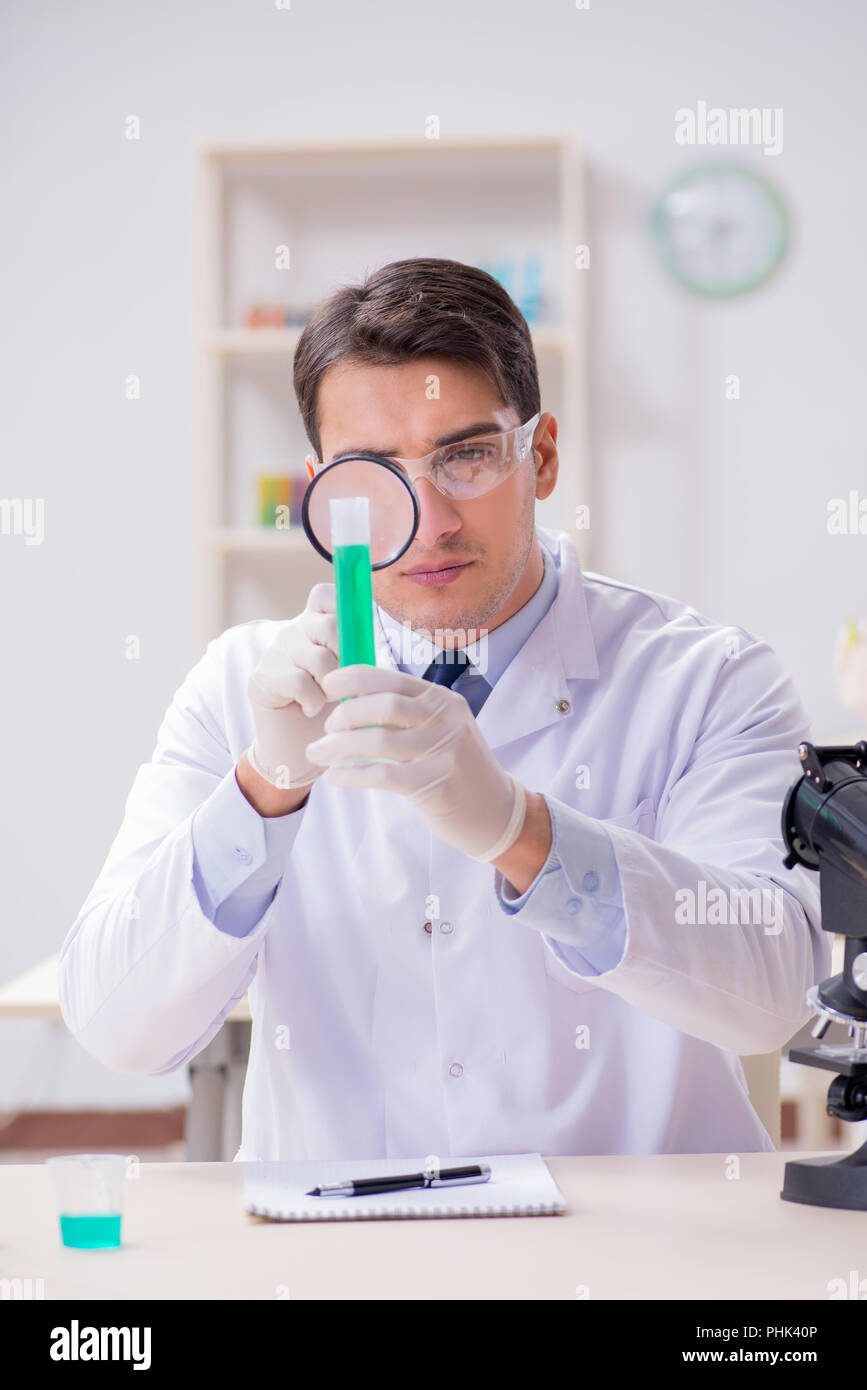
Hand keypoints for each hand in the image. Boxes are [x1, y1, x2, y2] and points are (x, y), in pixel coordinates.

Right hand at [245, 584, 340, 787]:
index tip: (356, 630)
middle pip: (330, 625)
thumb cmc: (330, 709)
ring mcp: (275, 652)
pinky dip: (313, 702)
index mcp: (316, 624)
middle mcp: (294, 631)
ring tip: (327, 700)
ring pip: (319, 658)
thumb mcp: (350, 676)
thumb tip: (372, 640)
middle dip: (347, 657)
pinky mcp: (262, 677)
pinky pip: (301, 682)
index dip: (343, 603)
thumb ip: (358, 652)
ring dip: (332, 687)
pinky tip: (309, 709)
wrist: (297, 747)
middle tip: (345, 680)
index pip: (325, 595)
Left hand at [305, 664, 526, 861]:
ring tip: (317, 753)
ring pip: (378, 739)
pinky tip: (334, 777)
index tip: (329, 685)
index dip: (355, 678)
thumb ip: (409, 714)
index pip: (393, 679)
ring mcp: (444, 753)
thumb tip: (352, 701)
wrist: (497, 812)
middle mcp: (446, 721)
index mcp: (444, 701)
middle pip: (383, 705)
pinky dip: (351, 774)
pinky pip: (382, 775)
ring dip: (338, 746)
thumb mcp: (443, 730)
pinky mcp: (435, 785)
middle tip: (326, 727)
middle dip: (345, 714)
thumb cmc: (459, 769)